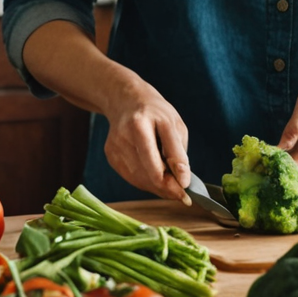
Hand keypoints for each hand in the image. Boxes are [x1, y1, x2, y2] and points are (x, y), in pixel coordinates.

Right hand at [99, 75, 191, 201]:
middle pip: (151, 170)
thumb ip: (178, 151)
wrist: (126, 101)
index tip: (187, 186)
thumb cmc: (156, 114)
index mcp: (150, 119)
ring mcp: (117, 143)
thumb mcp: (174, 124)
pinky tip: (155, 178)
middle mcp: (129, 130)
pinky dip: (146, 183)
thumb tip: (181, 181)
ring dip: (158, 188)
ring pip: (140, 178)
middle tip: (182, 195)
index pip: (168, 148)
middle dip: (168, 187)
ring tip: (171, 187)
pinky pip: (131, 178)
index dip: (179, 171)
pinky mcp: (110, 154)